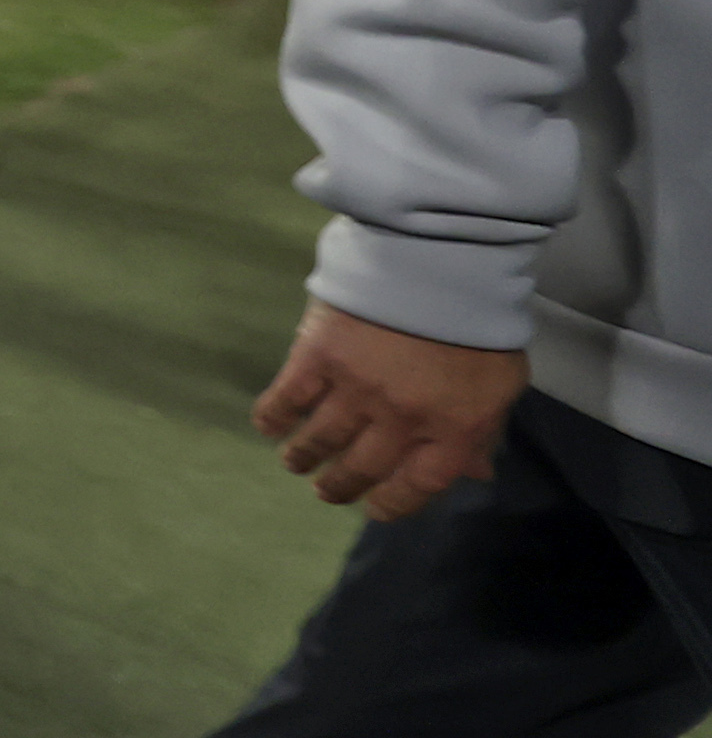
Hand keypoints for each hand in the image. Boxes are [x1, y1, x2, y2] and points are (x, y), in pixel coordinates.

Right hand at [252, 300, 525, 519]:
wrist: (441, 260)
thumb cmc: (478, 323)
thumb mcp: (502, 383)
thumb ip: (485, 429)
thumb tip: (473, 472)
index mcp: (451, 432)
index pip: (415, 487)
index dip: (391, 504)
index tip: (373, 509)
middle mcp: (401, 421)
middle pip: (362, 468)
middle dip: (339, 485)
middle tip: (325, 490)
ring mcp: (356, 389)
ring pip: (320, 438)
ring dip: (303, 456)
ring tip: (293, 462)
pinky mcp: (319, 356)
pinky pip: (287, 397)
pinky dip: (273, 416)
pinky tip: (267, 426)